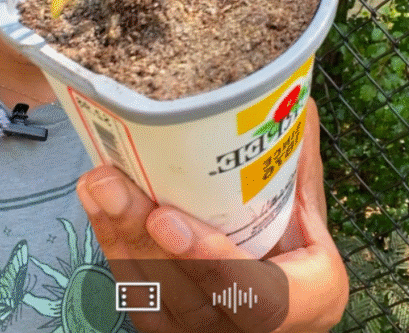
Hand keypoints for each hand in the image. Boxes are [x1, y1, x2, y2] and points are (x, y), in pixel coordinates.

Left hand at [76, 99, 348, 331]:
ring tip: (96, 183)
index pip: (259, 298)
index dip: (211, 262)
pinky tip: (97, 204)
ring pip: (153, 298)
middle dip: (140, 238)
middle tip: (108, 183)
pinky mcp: (169, 331)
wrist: (284, 303)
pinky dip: (114, 246)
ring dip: (118, 238)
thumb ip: (300, 165)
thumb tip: (296, 98)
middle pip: (188, 297)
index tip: (164, 218)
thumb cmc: (302, 257)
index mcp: (308, 302)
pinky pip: (137, 294)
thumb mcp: (312, 214)